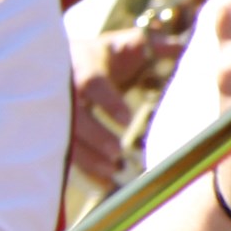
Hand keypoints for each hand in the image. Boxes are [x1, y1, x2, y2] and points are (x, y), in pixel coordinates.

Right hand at [66, 11, 185, 181]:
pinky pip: (60, 153)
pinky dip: (81, 171)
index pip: (91, 83)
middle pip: (72, 114)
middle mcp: (60, 89)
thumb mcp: (121, 45)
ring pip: (63, 137)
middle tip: (118, 152)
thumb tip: (181, 46)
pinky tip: (100, 185)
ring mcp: (50, 112)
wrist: (51, 62)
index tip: (127, 119)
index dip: (107, 101)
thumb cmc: (99, 56)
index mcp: (80, 64)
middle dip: (94, 135)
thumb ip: (150, 45)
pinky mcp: (49, 132)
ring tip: (111, 171)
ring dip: (86, 157)